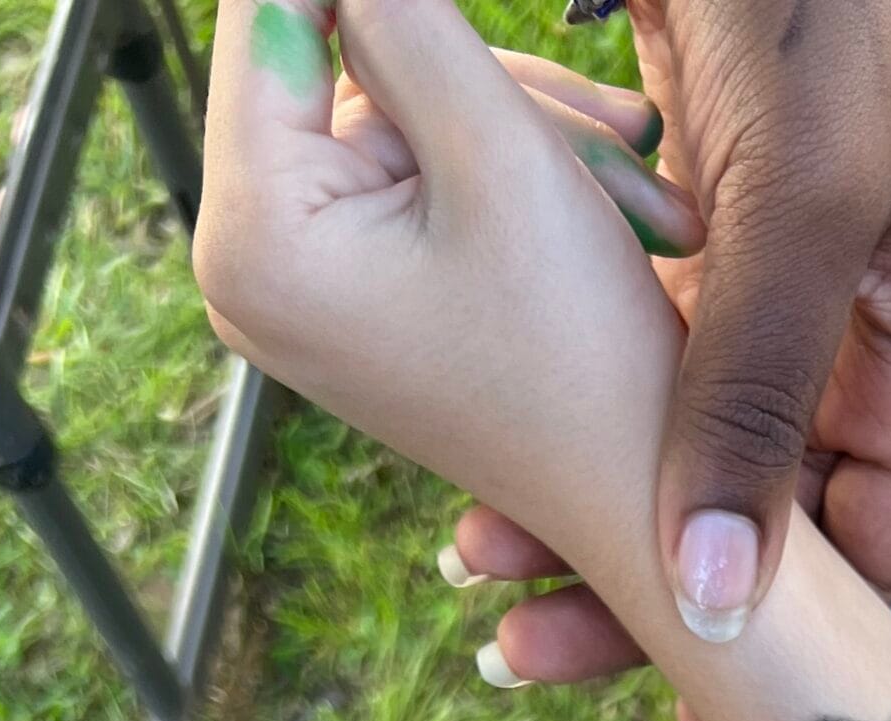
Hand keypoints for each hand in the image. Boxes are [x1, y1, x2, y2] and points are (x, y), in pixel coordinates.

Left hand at [196, 0, 701, 567]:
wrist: (647, 502)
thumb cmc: (585, 359)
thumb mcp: (501, 151)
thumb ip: (403, 16)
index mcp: (252, 239)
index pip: (270, 15)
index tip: (463, 22)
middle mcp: (244, 269)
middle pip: (345, 68)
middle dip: (487, 83)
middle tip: (617, 128)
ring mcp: (298, 288)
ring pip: (400, 116)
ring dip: (525, 129)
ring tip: (637, 183)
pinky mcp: (353, 294)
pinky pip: (416, 177)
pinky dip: (508, 174)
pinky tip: (604, 205)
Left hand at [445, 0, 890, 698]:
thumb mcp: (805, 207)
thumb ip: (755, 401)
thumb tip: (716, 607)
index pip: (865, 540)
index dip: (778, 634)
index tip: (672, 713)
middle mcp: (855, 329)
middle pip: (754, 501)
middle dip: (643, 564)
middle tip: (522, 630)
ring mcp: (778, 270)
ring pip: (679, 421)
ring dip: (581, 472)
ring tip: (477, 546)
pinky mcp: (702, 205)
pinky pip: (626, 320)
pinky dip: (558, 354)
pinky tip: (482, 398)